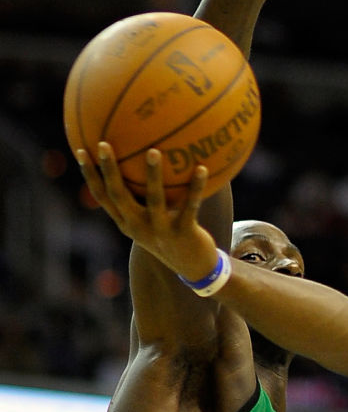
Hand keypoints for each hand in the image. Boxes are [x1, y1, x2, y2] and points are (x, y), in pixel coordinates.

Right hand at [76, 143, 219, 282]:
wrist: (192, 267)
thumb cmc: (171, 234)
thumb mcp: (153, 218)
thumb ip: (145, 196)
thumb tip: (146, 159)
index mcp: (126, 222)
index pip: (102, 196)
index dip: (90, 175)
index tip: (80, 150)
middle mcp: (138, 227)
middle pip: (118, 195)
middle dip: (109, 169)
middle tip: (103, 144)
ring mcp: (160, 230)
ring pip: (154, 200)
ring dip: (153, 174)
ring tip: (154, 150)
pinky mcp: (183, 233)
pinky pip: (190, 206)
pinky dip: (195, 187)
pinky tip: (202, 168)